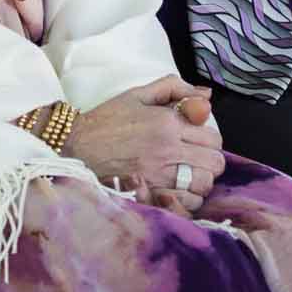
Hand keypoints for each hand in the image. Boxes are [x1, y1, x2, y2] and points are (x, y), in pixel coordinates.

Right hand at [61, 77, 222, 217]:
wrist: (76, 144)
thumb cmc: (107, 119)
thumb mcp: (138, 93)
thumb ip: (175, 88)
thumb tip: (206, 95)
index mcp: (168, 122)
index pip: (213, 137)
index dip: (210, 140)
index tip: (198, 141)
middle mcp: (168, 148)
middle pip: (214, 162)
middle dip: (210, 161)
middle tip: (196, 159)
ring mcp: (159, 174)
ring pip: (203, 184)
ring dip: (200, 181)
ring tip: (188, 176)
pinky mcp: (149, 193)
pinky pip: (185, 203)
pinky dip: (187, 199)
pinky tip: (177, 191)